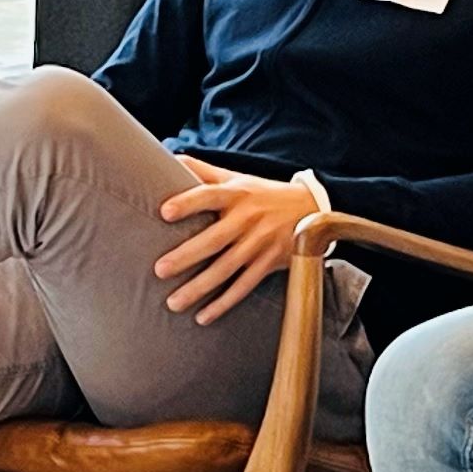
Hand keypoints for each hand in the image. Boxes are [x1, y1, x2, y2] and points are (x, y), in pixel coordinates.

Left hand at [151, 157, 321, 325]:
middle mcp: (248, 219)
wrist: (312, 210)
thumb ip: (203, 171)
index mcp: (237, 194)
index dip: (188, 202)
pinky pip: (243, 286)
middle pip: (214, 239)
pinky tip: (202, 316)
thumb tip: (166, 155)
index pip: (209, 195)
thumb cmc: (262, 194)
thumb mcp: (237, 178)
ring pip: (226, 269)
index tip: (165, 211)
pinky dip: (223, 303)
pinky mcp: (269, 263)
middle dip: (187, 256)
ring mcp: (259, 243)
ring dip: (199, 288)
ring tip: (173, 302)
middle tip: (160, 269)